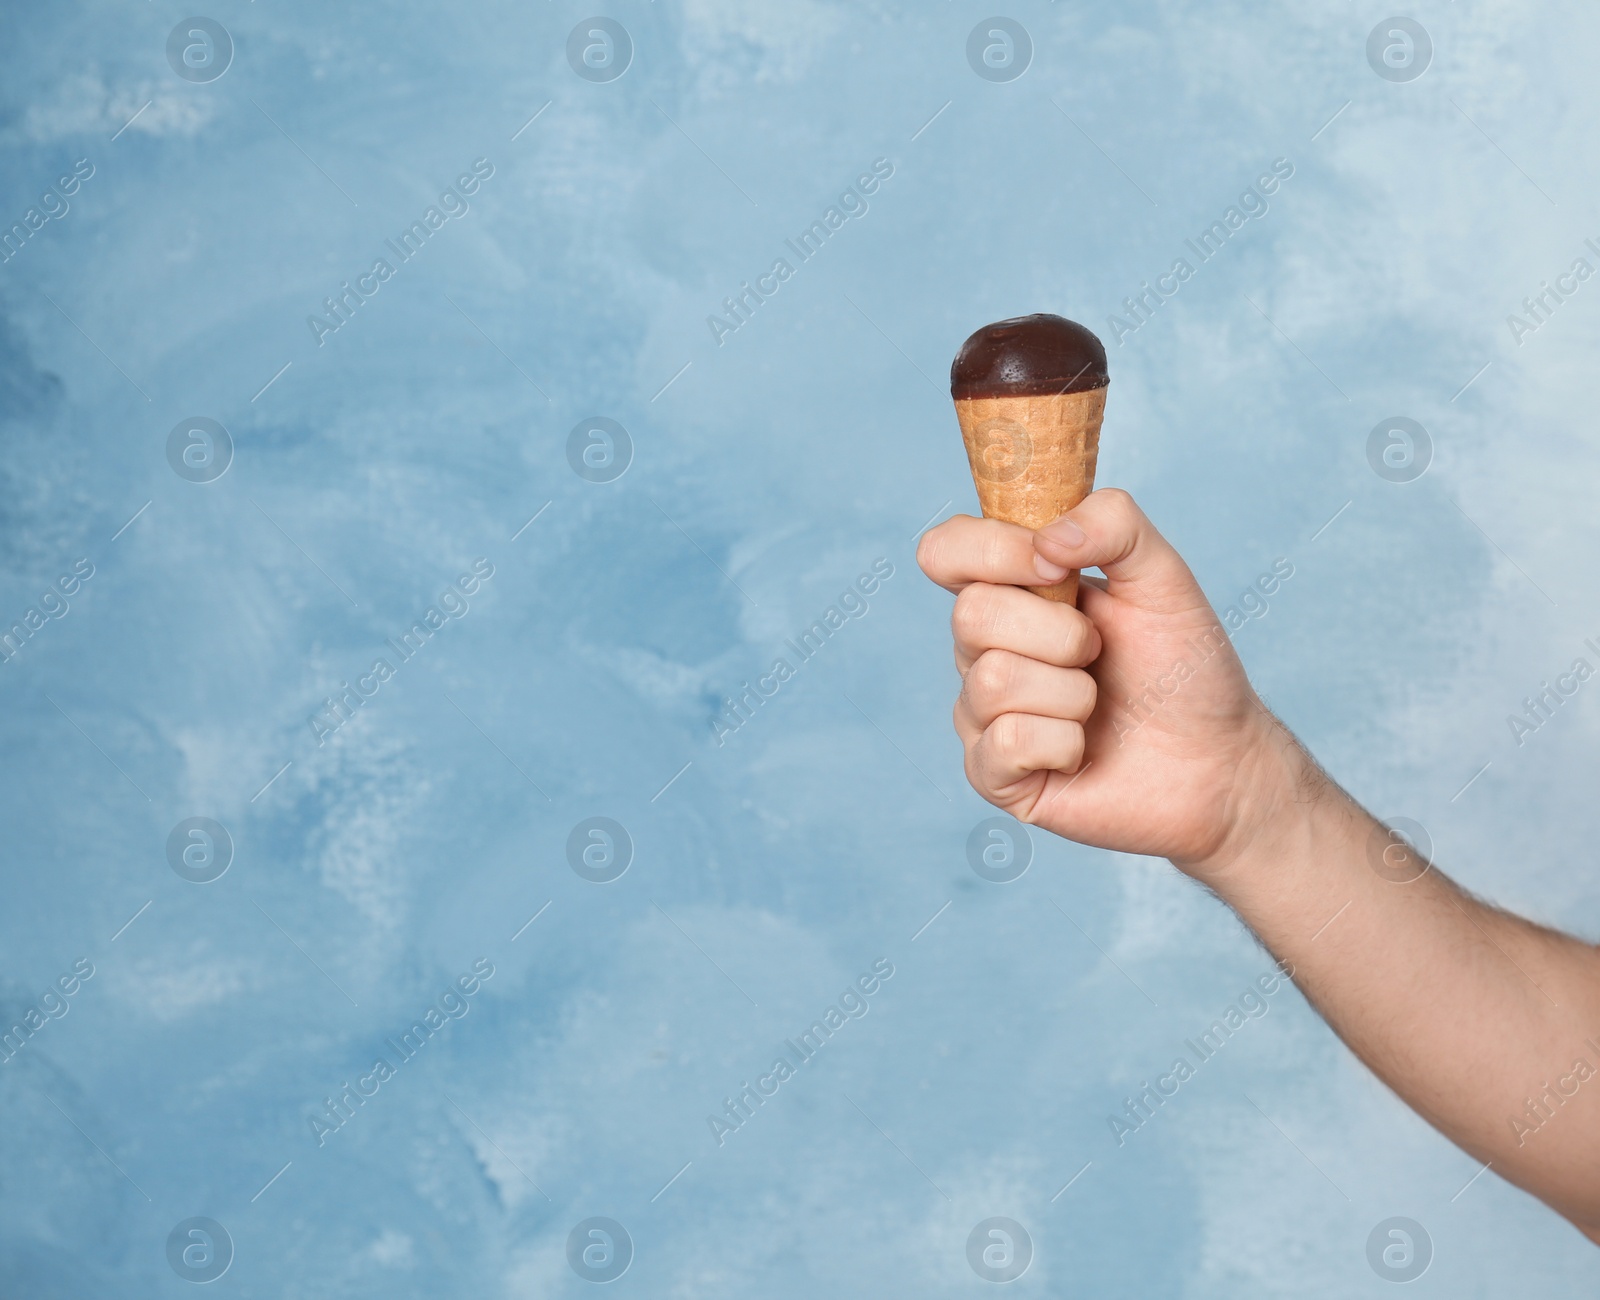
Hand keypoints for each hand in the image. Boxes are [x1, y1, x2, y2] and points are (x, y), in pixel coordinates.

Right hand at [916, 488, 1298, 874]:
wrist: (1217, 759)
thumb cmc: (1182, 669)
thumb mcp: (1162, 576)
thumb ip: (1114, 524)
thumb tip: (1048, 540)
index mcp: (1011, 593)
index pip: (945, 551)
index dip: (993, 551)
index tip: (1057, 566)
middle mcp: (984, 651)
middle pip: (971, 615)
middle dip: (1059, 634)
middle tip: (1098, 653)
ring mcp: (983, 715)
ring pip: (992, 681)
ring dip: (1071, 693)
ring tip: (1096, 706)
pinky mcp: (993, 776)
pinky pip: (1006, 743)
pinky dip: (1063, 743)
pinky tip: (1081, 752)